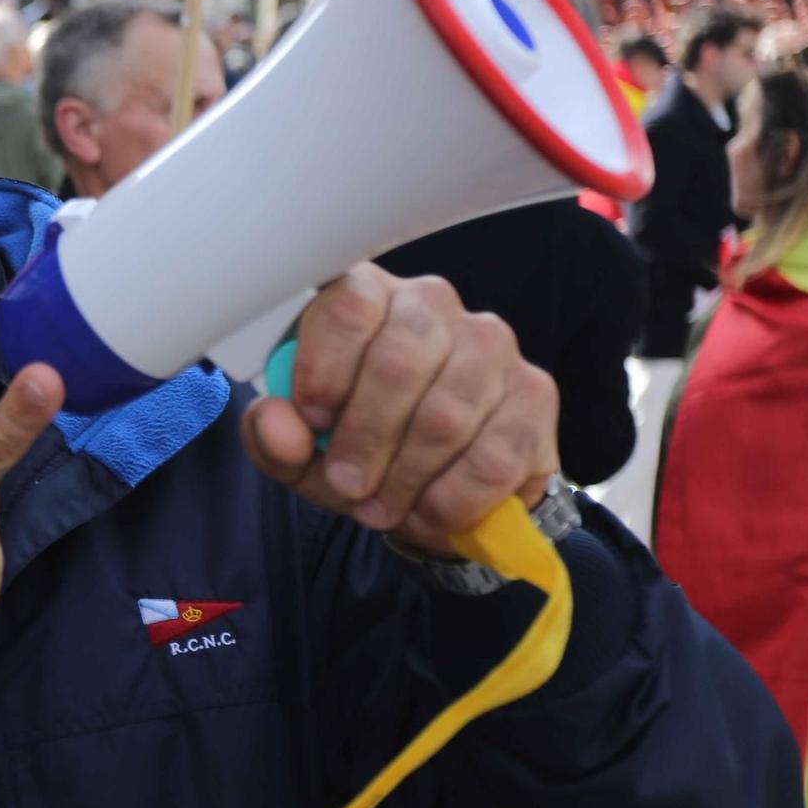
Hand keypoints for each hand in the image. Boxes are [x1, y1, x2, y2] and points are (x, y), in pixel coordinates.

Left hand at [240, 265, 558, 558]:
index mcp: (366, 297)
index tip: (314, 419)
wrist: (437, 490)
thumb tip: (273, 421)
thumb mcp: (301, 451)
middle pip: (399, 361)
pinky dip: (453, 498)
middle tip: (348, 484)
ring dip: (407, 476)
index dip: (326, 367)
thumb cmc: (359, 449)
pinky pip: (494, 456)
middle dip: (366, 438)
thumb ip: (275, 436)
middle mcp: (431, 305)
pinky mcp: (534, 391)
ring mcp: (489, 344)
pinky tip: (431, 511)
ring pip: (446, 415)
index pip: (348, 304)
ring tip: (383, 507)